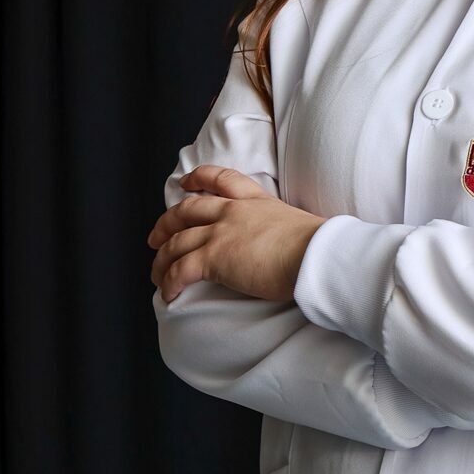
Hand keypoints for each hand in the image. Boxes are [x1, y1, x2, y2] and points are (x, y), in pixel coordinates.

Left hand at [147, 165, 325, 303]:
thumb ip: (281, 230)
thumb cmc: (318, 247)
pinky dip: (169, 283)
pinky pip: (180, 270)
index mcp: (255, 201)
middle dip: (166, 224)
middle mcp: (232, 212)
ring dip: (162, 261)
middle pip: (186, 211)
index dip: (197, 178)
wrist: (316, 256)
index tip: (184, 183)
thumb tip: (287, 246)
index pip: (220, 178)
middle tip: (156, 237)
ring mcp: (221, 233)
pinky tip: (168, 294)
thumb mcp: (296, 226)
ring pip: (176, 243)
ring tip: (157, 276)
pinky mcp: (214, 258)